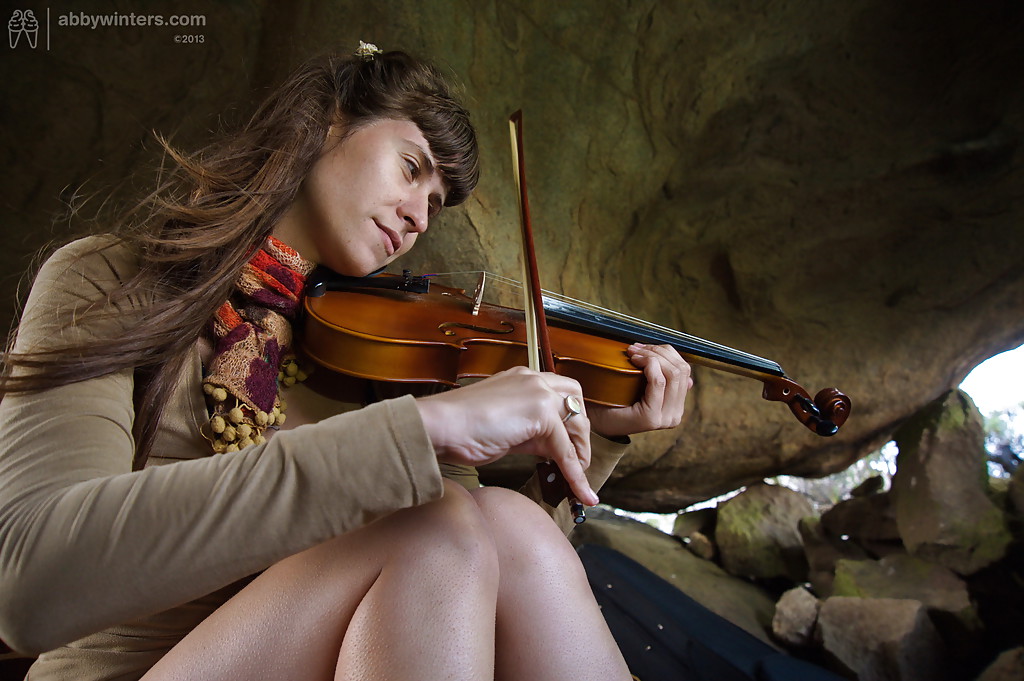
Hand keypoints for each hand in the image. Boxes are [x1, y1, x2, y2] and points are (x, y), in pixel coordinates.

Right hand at [415, 367, 598, 504]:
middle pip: (575, 400)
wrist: (440, 427)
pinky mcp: (539, 413)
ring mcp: (537, 393)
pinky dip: (575, 473)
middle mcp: (532, 379)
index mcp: (521, 378)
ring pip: (576, 422)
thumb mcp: (504, 426)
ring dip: (580, 451)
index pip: (558, 394)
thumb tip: (549, 448)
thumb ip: (529, 431)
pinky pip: (565, 448)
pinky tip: (580, 490)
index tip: (568, 446)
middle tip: (577, 459)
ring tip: (578, 477)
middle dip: (580, 431)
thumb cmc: (460, 429)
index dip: (567, 421)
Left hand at [588, 343, 691, 438]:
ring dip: (652, 355)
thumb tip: (688, 380)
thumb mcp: (643, 390)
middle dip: (659, 351)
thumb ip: (665, 385)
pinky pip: (658, 382)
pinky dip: (649, 364)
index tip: (645, 346)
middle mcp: (674, 416)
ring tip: (634, 352)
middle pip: (680, 370)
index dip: (667, 352)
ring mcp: (664, 418)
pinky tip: (635, 360)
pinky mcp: (651, 418)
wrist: (594, 422)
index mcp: (676, 408)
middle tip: (637, 347)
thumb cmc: (613, 403)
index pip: (684, 371)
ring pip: (672, 374)